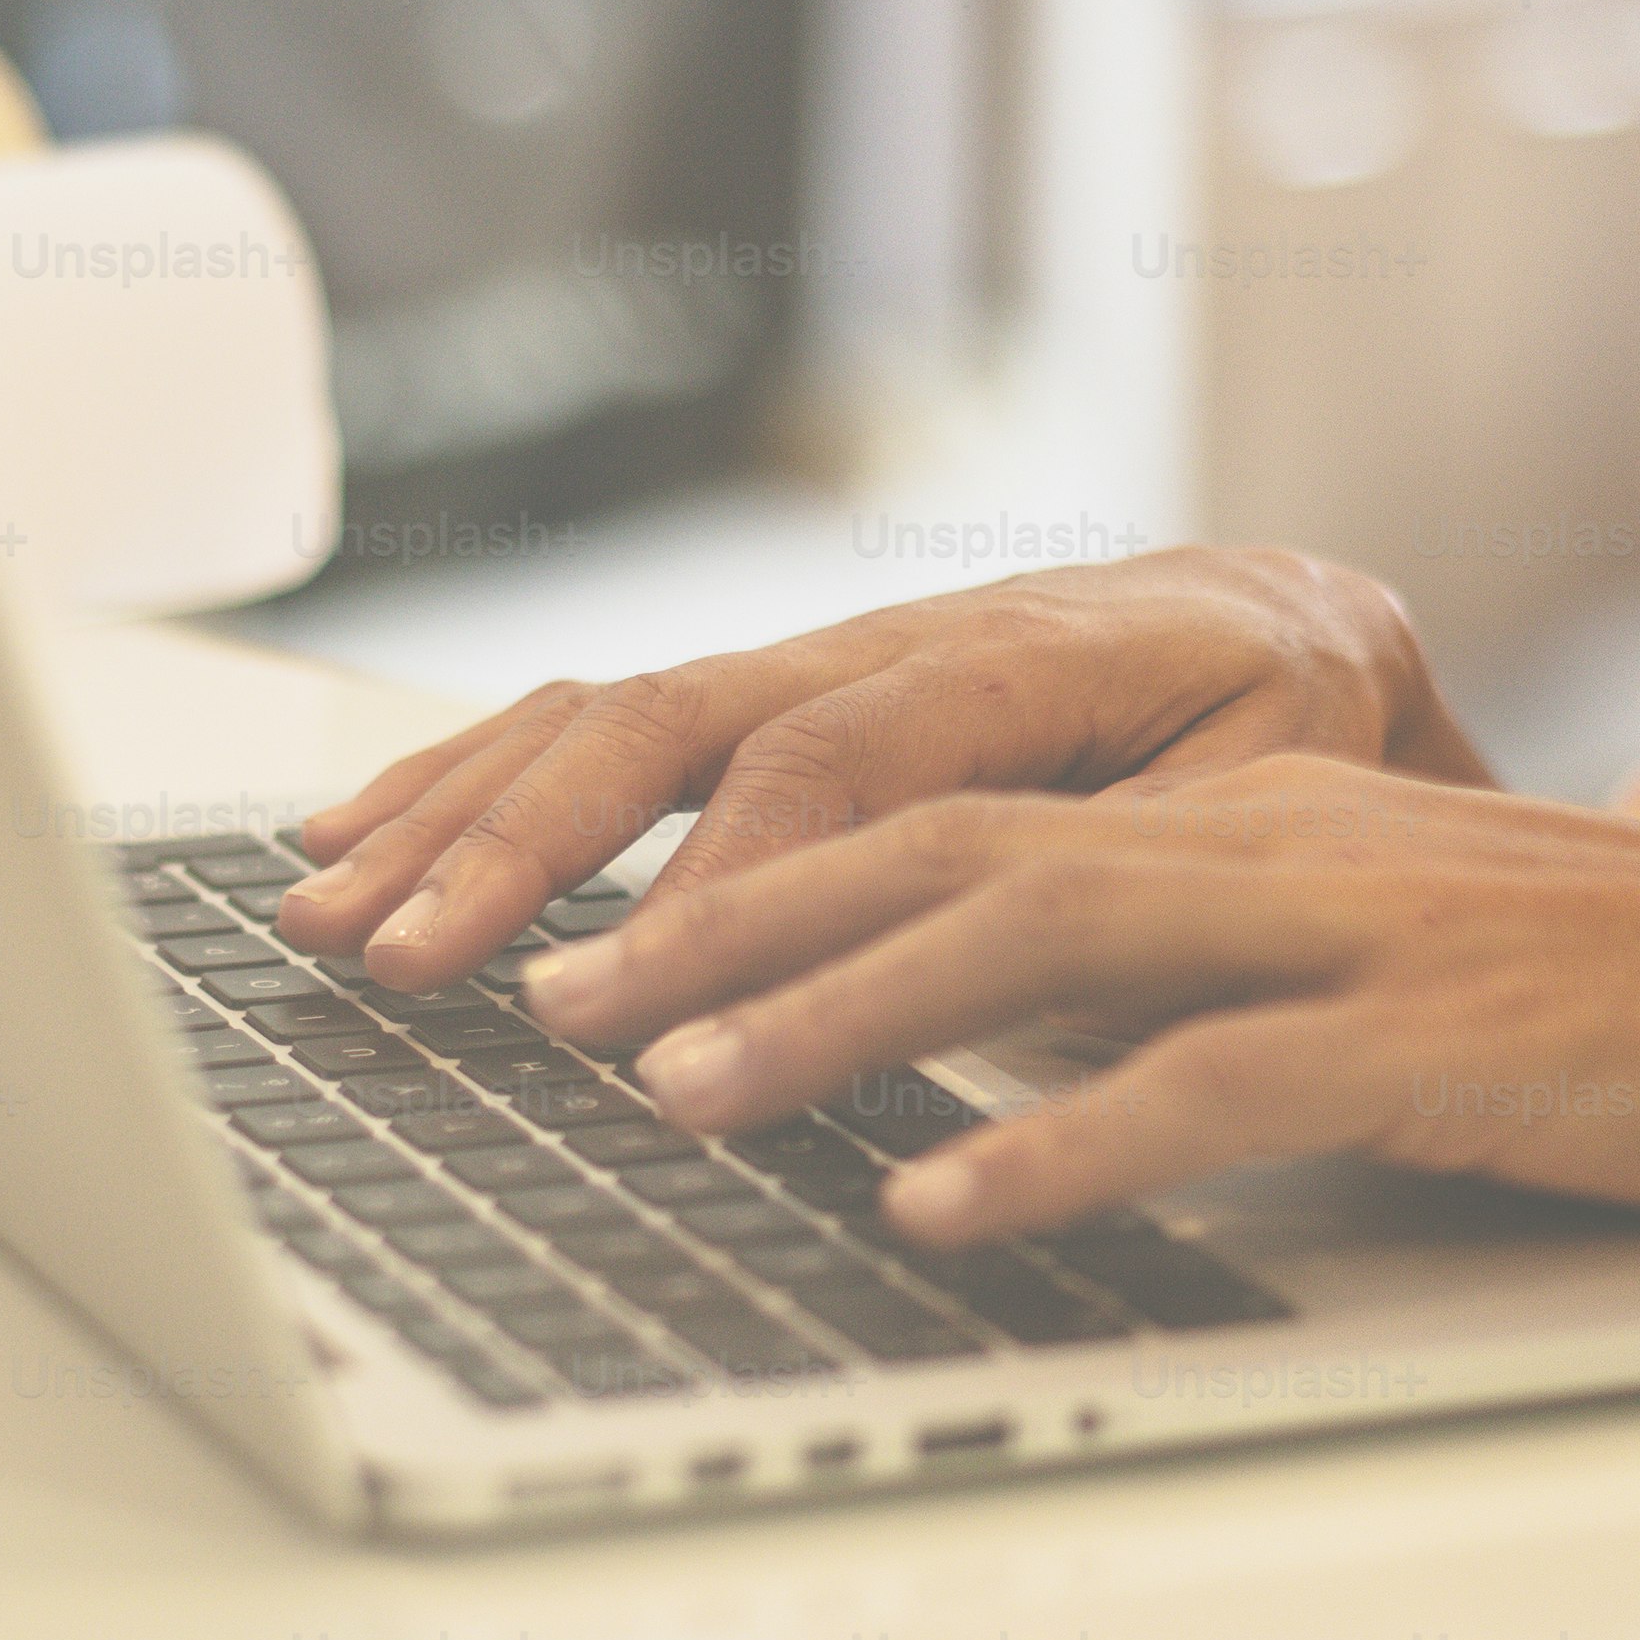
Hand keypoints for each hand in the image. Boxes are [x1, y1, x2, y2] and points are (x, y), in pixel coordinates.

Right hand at [274, 547, 1486, 983]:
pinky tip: (360, 837)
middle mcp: (882, 641)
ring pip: (603, 716)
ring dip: (456, 817)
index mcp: (1020, 654)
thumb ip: (1141, 861)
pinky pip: (597, 723)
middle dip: (520, 850)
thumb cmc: (1299, 736)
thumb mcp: (1276, 790)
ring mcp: (811, 664)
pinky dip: (469, 779)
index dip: (718, 883)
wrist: (1308, 640)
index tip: (614, 999)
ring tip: (330, 913)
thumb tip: (1014, 958)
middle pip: (669, 724)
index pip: (836, 765)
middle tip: (404, 962)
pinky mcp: (768, 704)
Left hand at [509, 752, 1639, 1244]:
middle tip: (552, 1014)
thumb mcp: (1368, 976)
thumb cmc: (1628, 1012)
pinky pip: (1216, 1080)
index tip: (587, 957)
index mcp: (1237, 814)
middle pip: (938, 846)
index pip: (938, 816)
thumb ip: (1191, 995)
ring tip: (680, 1097)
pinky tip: (942, 1203)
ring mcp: (1355, 925)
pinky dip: (1061, 1141)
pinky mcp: (1446, 1034)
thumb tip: (983, 1069)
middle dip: (726, 926)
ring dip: (839, 1018)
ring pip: (1040, 936)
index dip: (749, 879)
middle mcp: (1266, 834)